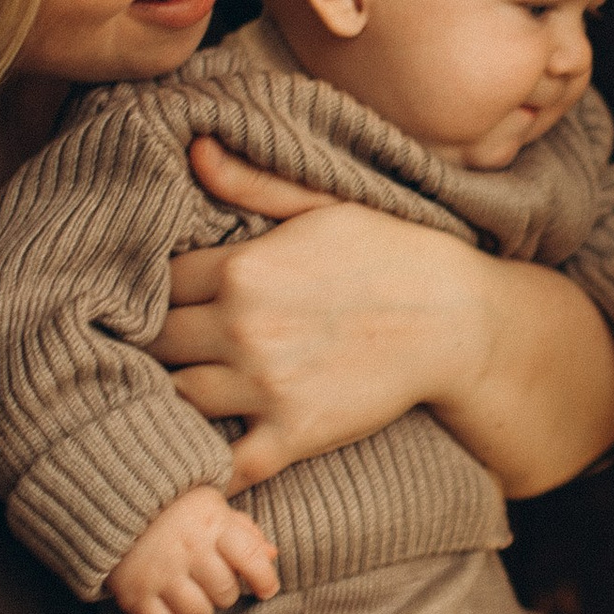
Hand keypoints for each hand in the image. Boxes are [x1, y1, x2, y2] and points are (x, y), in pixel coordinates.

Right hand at [107, 481, 278, 613]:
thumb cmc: (173, 508)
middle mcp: (187, 549)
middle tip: (217, 585)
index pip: (250, 558)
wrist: (112, 504)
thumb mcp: (211, 507)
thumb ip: (243, 530)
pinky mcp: (135, 594)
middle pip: (226, 592)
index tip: (266, 589)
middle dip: (227, 593)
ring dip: (204, 612)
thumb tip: (272, 556)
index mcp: (210, 523)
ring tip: (197, 599)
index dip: (265, 580)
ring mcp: (159, 573)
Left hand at [151, 143, 613, 496]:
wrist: (457, 320)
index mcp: (243, 266)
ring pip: (177, 397)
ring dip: (175, 394)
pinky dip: (210, 464)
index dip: (159, 290)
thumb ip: (252, 183)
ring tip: (185, 387)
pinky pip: (226, 462)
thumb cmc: (392, 254)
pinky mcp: (295, 433)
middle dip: (158, 341)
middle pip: (157, 341)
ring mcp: (267, 384)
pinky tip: (206, 452)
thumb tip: (193, 150)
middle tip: (170, 345)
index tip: (172, 299)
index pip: (159, 283)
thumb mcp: (322, 205)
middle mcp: (243, 325)